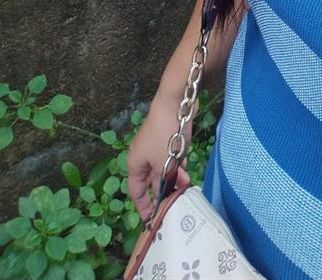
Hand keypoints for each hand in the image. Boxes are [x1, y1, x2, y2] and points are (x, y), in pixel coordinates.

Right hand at [126, 92, 191, 220]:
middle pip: (151, 180)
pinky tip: (185, 162)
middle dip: (165, 189)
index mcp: (134, 164)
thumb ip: (161, 183)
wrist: (175, 104)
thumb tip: (162, 196)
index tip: (152, 219)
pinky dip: (177, 162)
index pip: (136, 192)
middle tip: (177, 198)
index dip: (144, 206)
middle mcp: (141, 155)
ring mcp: (153, 145)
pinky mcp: (165, 137)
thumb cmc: (165, 136)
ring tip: (186, 181)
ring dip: (174, 175)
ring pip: (163, 168)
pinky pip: (169, 156)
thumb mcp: (163, 165)